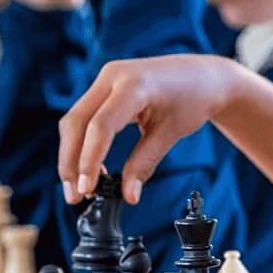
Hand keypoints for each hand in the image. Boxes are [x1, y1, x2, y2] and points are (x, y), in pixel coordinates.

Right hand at [58, 54, 239, 204]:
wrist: (202, 75)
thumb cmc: (193, 99)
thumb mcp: (171, 133)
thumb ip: (145, 163)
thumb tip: (128, 195)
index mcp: (134, 84)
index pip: (100, 126)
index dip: (89, 160)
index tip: (87, 190)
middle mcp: (113, 76)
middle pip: (76, 122)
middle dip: (70, 162)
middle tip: (75, 197)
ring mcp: (106, 78)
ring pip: (75, 120)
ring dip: (72, 155)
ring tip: (82, 188)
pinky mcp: (104, 86)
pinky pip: (84, 116)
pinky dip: (82, 142)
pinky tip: (91, 168)